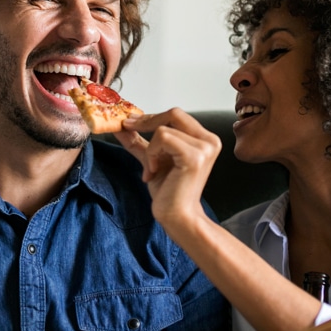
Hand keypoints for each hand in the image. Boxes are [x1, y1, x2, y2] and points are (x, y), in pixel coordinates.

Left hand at [114, 109, 220, 235]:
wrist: (177, 216)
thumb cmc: (169, 192)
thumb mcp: (152, 159)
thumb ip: (140, 140)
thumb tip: (121, 125)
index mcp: (204, 139)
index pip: (176, 115)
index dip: (151, 116)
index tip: (129, 121)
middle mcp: (209, 140)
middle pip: (173, 113)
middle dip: (146, 122)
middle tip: (127, 128)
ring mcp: (204, 148)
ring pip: (163, 129)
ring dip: (150, 150)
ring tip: (151, 169)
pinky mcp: (195, 157)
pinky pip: (163, 139)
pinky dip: (152, 154)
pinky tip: (154, 171)